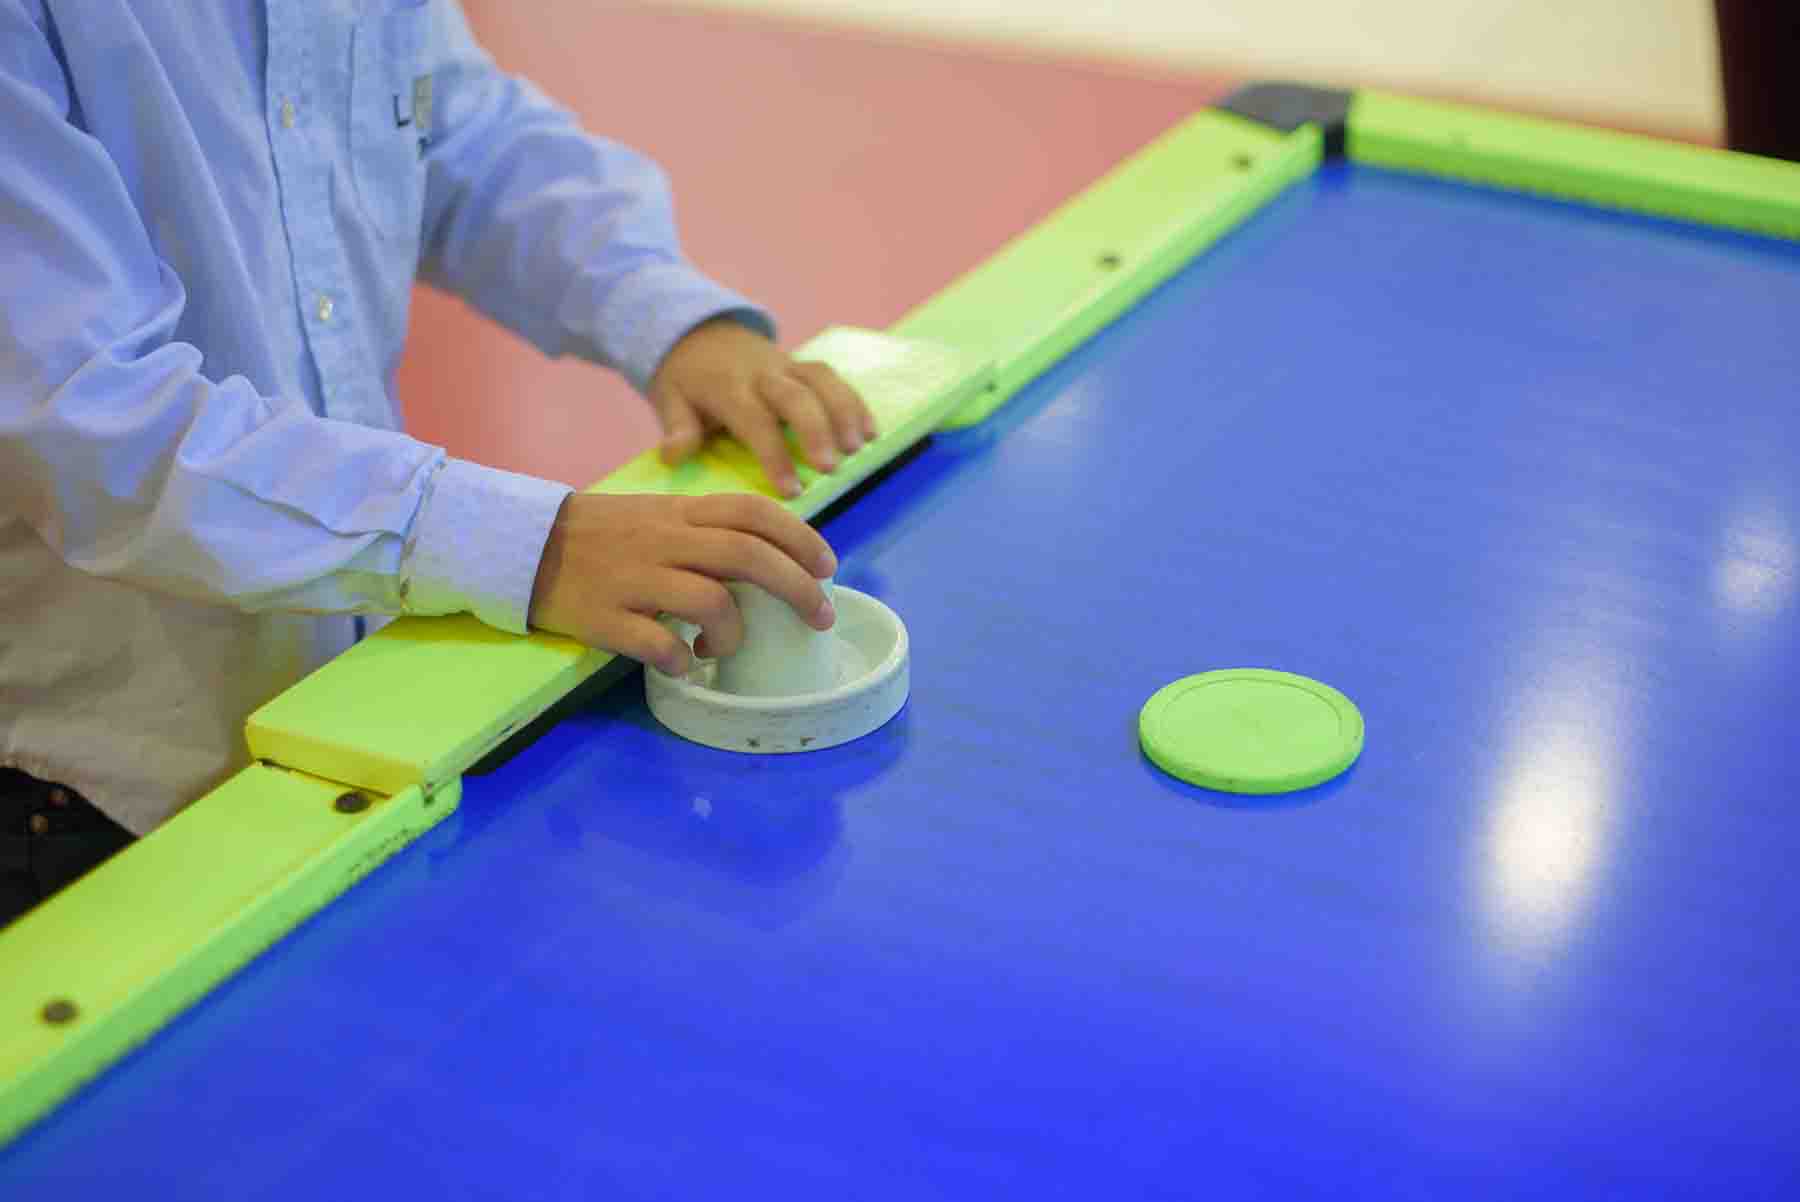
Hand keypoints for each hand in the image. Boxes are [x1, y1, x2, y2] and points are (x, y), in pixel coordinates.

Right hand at [527, 491, 836, 674]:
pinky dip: (680, 659)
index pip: (753, 512)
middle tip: (821, 618)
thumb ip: (707, 531)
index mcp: (680, 513)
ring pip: (710, 600)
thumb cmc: (602, 535)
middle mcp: (664, 540)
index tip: (829, 567)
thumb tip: (770, 561)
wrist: (522, 544)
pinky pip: (656, 642)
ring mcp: (634, 578)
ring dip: (733, 633)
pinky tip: (681, 664)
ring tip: (722, 647)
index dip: (801, 538)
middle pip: (747, 556)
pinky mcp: (604, 616)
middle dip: (798, 588)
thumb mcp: (657, 517)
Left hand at [649, 317, 878, 497]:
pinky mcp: (801, 364)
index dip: (775, 454)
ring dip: (845, 413)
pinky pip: (832, 377)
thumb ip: (677, 428)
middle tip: (832, 468)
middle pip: (796, 396)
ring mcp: (786, 365)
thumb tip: (673, 456)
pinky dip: (854, 402)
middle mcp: (762, 373)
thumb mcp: (668, 398)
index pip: (754, 420)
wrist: (695, 330)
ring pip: (822, 380)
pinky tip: (871, 430)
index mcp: (728, 387)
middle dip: (817, 431)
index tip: (792, 490)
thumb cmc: (684, 378)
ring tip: (860, 448)